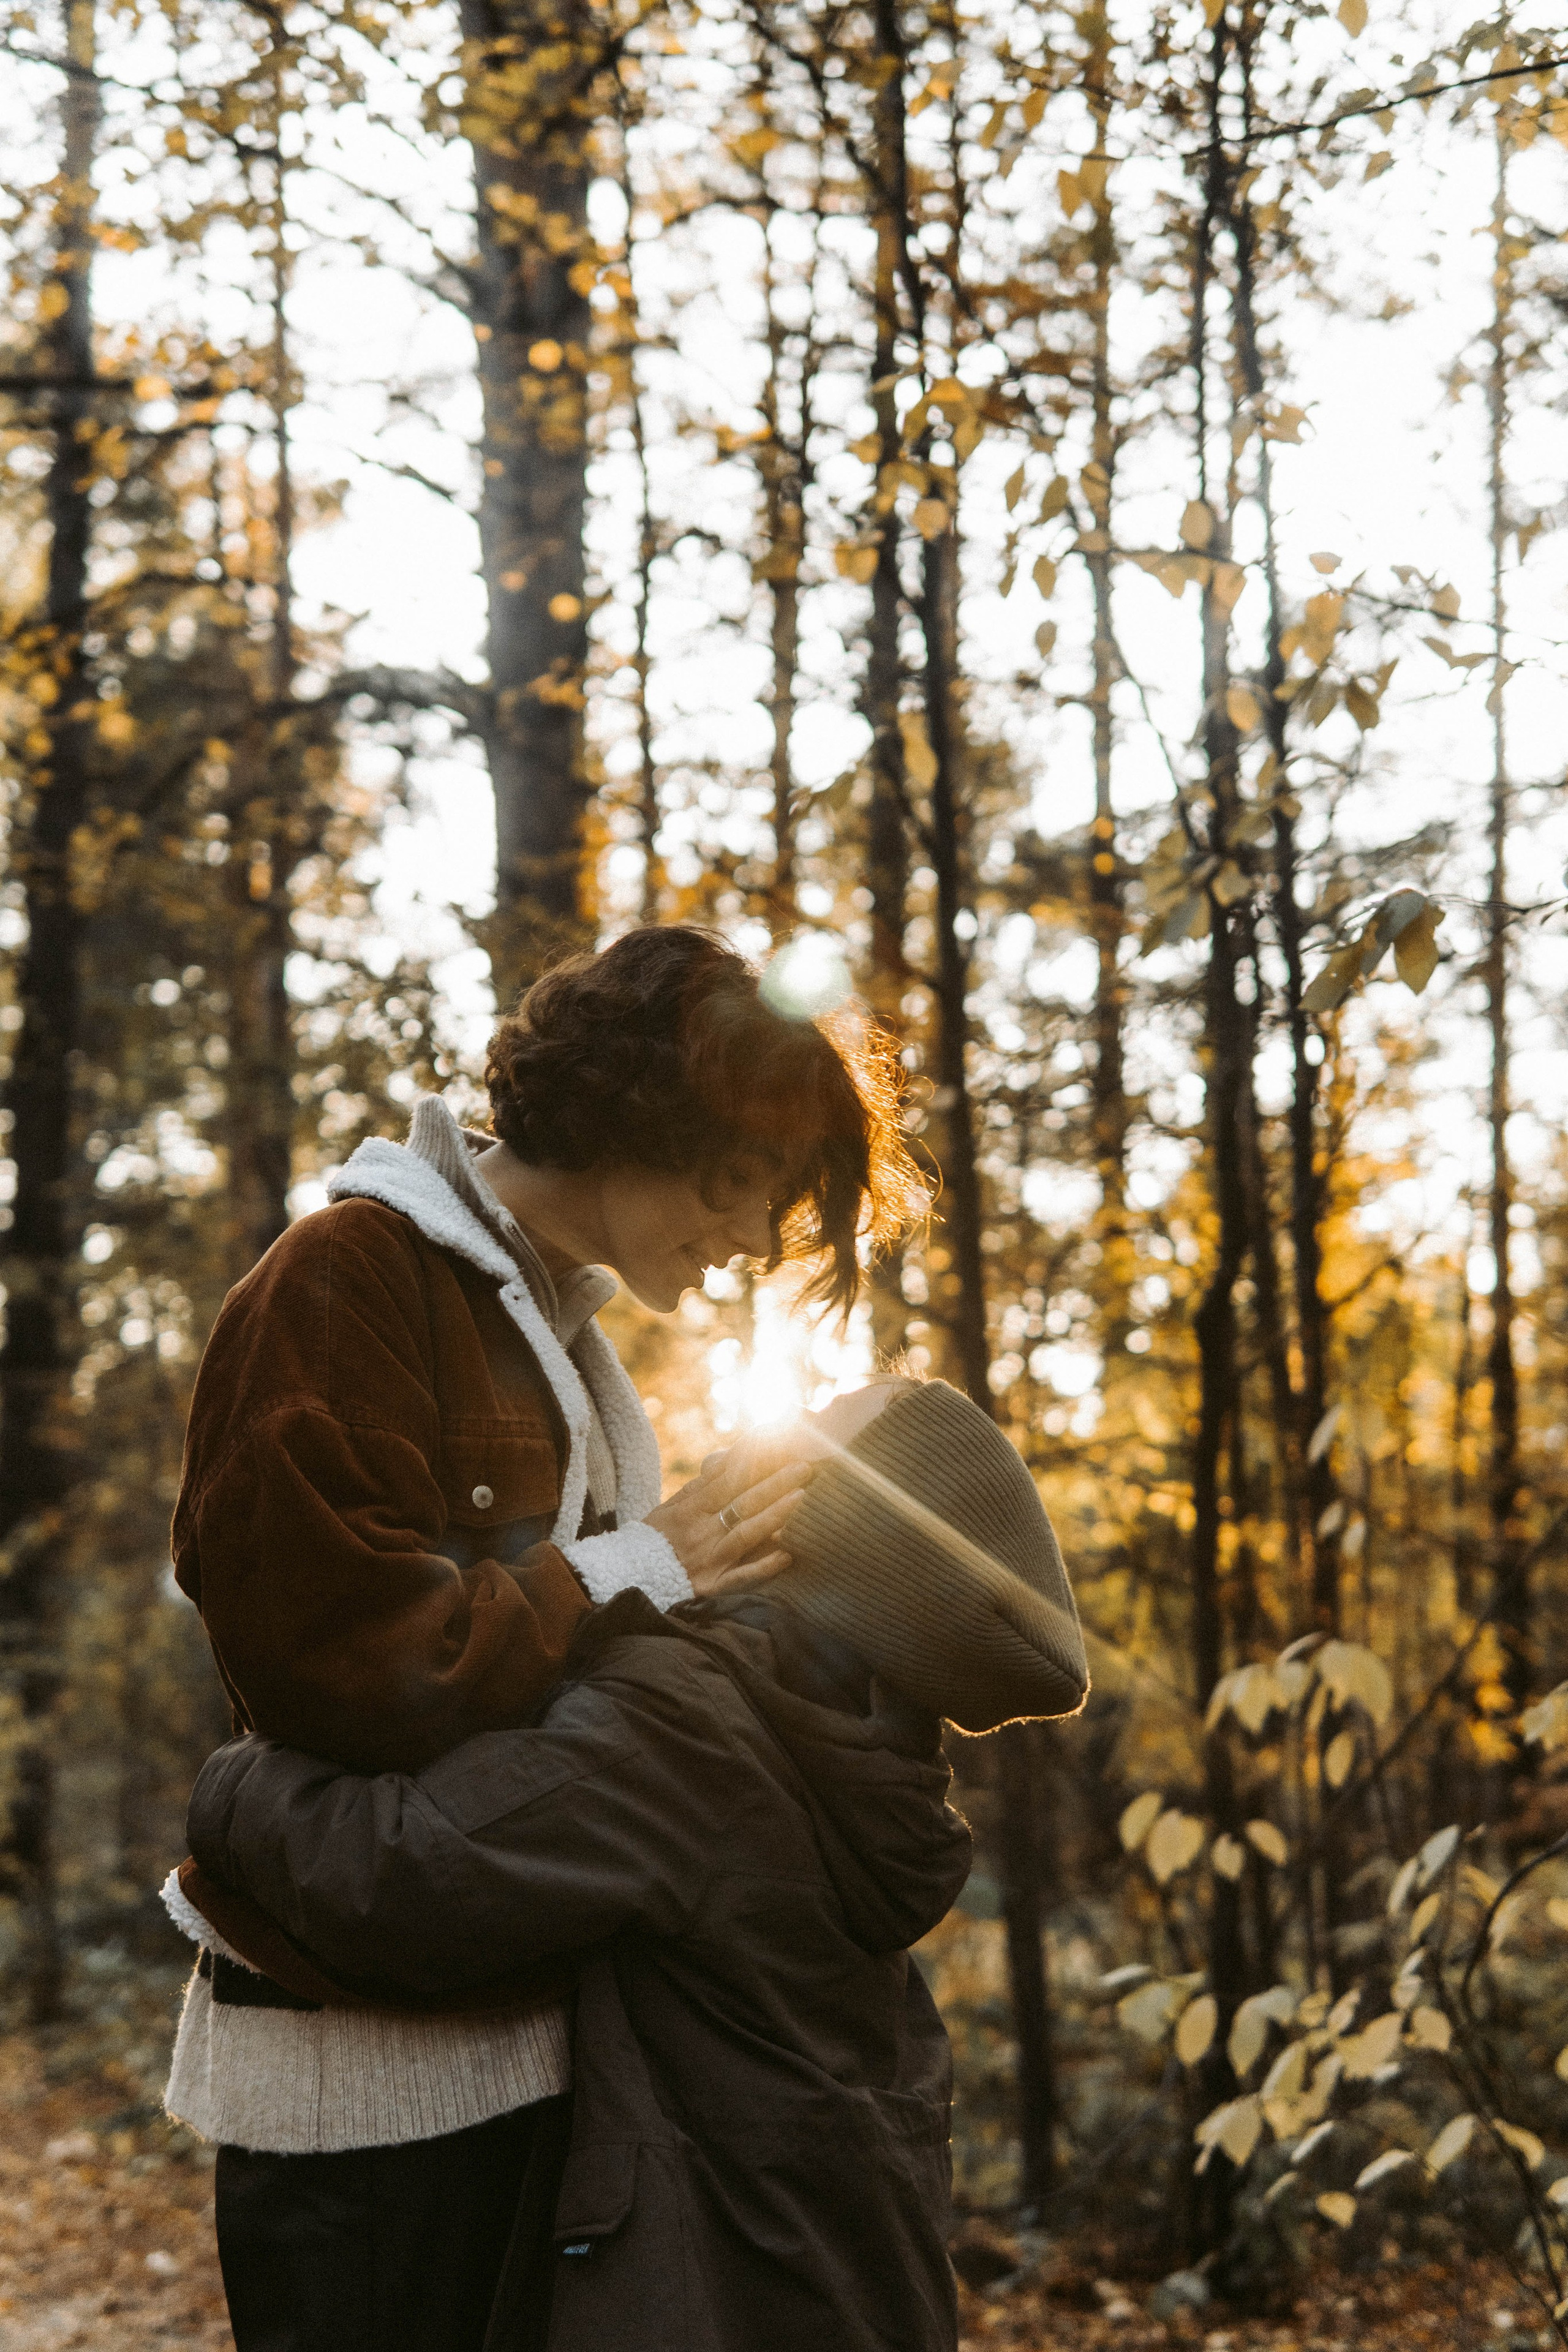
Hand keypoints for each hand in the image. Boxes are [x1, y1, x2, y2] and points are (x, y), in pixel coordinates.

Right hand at [647, 1426, 818, 1598]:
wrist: (629, 1579)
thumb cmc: (656, 1540)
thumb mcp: (670, 1507)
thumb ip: (701, 1486)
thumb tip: (729, 1459)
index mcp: (690, 1509)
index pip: (726, 1480)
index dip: (752, 1462)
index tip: (779, 1445)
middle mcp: (700, 1532)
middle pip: (741, 1503)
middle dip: (775, 1483)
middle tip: (805, 1467)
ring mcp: (707, 1560)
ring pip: (745, 1534)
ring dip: (774, 1516)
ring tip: (801, 1498)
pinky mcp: (711, 1586)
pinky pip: (740, 1578)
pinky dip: (763, 1567)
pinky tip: (786, 1556)